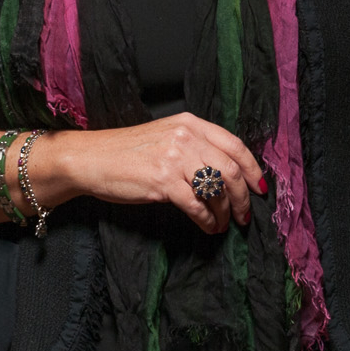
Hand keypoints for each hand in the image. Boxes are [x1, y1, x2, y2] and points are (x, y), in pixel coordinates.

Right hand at [59, 113, 267, 233]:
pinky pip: (196, 205)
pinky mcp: (162, 181)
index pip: (235, 144)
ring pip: (217, 188)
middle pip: (230, 169)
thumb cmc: (126, 152)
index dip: (253, 169)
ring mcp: (174, 158)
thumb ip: (194, 146)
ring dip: (226, 212)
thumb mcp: (165, 136)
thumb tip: (225, 174)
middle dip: (243, 197)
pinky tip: (207, 227)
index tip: (260, 188)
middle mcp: (186, 137)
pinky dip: (207, 220)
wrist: (90, 159)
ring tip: (224, 224)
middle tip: (245, 215)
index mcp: (190, 123)